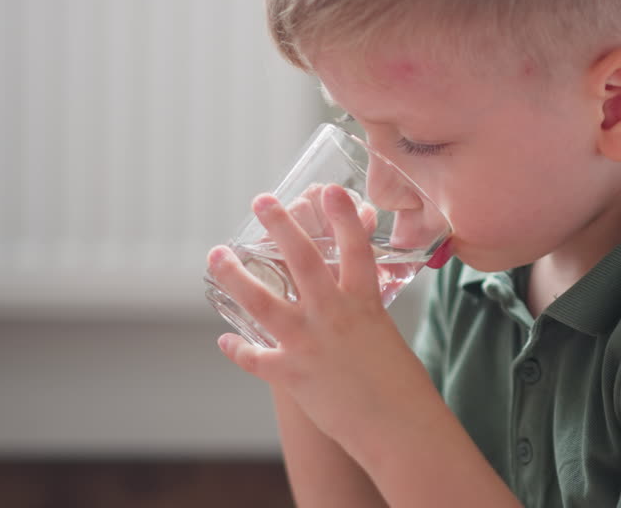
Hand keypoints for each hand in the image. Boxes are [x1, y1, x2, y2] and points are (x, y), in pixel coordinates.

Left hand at [209, 184, 436, 450]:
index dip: (342, 215)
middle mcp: (334, 315)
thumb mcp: (387, 335)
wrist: (399, 430)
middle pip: (301, 258)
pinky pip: (255, 357)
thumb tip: (355, 296)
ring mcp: (309, 343)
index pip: (354, 247)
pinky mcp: (291, 375)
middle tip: (262, 201)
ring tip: (217, 255)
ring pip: (261, 300)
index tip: (328, 190)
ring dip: (235, 275)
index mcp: (365, 303)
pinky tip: (226, 340)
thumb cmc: (402, 387)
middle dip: (280, 224)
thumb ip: (365, 311)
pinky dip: (238, 349)